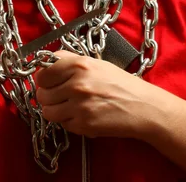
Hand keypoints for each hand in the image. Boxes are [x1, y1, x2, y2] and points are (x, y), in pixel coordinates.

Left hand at [34, 50, 154, 139]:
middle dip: (48, 95)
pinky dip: (68, 121)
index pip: (42, 74)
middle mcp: (76, 85)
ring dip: (55, 110)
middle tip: (59, 95)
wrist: (143, 107)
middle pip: (42, 94)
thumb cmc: (120, 83)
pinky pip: (63, 124)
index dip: (44, 79)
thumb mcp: (95, 63)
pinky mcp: (84, 125)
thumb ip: (69, 60)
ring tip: (67, 106)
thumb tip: (47, 62)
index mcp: (78, 65)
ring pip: (48, 111)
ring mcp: (79, 106)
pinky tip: (81, 115)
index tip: (48, 82)